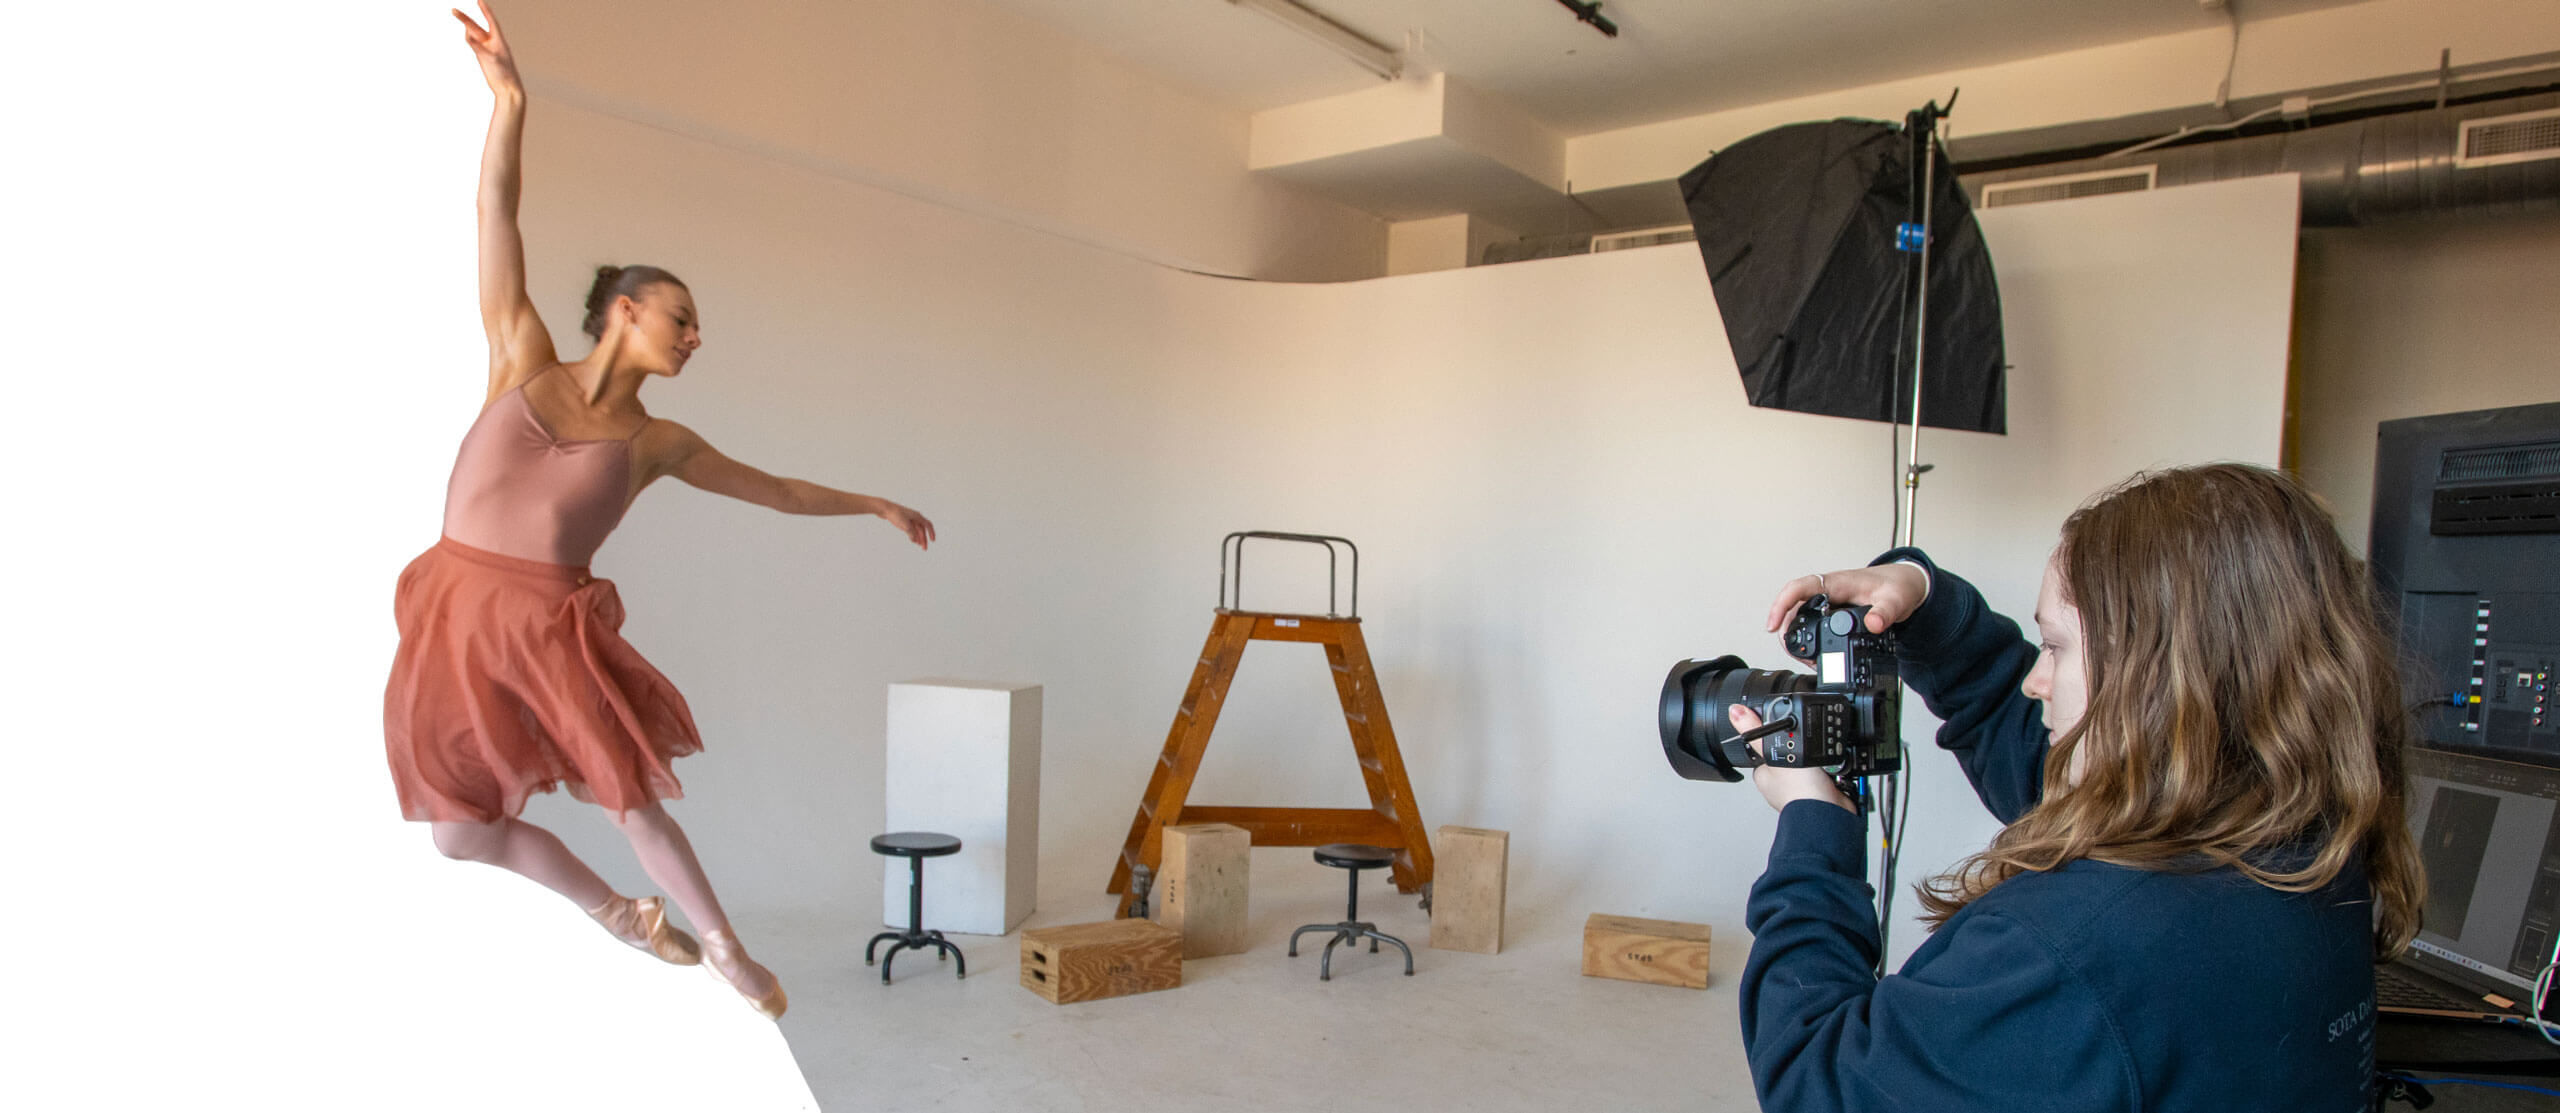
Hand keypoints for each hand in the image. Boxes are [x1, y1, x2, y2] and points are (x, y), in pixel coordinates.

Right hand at [453, 1, 522, 94]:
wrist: (507, 89)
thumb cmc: (504, 74)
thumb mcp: (492, 60)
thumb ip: (479, 48)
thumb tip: (468, 36)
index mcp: (499, 41)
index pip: (491, 21)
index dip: (485, 11)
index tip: (479, 0)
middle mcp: (492, 43)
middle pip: (476, 27)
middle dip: (465, 19)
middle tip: (453, 10)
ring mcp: (486, 49)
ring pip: (473, 34)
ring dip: (466, 27)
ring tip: (458, 23)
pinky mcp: (481, 56)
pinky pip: (473, 44)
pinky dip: (468, 38)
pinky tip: (466, 35)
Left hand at [877, 500, 934, 549]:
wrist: (884, 508)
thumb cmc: (895, 514)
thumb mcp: (905, 525)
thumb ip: (912, 533)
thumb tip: (915, 540)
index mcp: (917, 516)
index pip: (928, 525)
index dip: (931, 533)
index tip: (932, 541)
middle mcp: (915, 517)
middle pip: (922, 530)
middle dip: (924, 539)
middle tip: (924, 548)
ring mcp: (909, 519)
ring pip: (916, 530)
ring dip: (919, 538)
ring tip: (920, 546)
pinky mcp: (903, 521)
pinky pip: (911, 530)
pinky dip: (913, 536)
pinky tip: (913, 541)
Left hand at [1729, 705, 1853, 813]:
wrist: (1828, 812)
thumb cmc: (1799, 791)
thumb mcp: (1775, 751)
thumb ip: (1758, 732)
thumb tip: (1735, 711)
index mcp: (1764, 775)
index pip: (1766, 748)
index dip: (1777, 737)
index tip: (1789, 733)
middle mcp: (1781, 785)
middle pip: (1791, 754)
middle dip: (1803, 751)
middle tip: (1808, 752)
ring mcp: (1802, 789)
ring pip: (1811, 764)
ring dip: (1819, 761)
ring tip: (1821, 764)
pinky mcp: (1821, 792)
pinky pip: (1828, 773)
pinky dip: (1832, 770)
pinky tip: (1832, 771)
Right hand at [1763, 562, 1929, 644]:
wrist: (1906, 586)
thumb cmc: (1897, 586)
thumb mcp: (1895, 599)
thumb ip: (1885, 613)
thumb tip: (1874, 624)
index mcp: (1836, 583)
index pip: (1799, 588)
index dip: (1781, 605)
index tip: (1773, 625)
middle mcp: (1828, 592)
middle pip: (1793, 607)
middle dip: (1786, 631)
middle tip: (1792, 652)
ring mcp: (1829, 602)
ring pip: (1800, 616)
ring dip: (1796, 636)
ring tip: (1804, 658)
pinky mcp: (1833, 613)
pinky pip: (1811, 622)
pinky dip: (1808, 638)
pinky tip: (1812, 653)